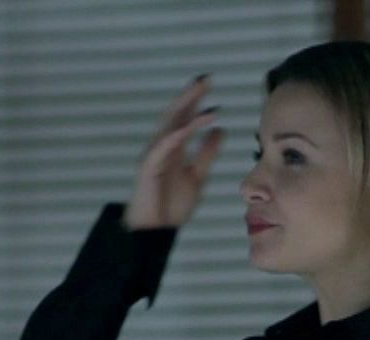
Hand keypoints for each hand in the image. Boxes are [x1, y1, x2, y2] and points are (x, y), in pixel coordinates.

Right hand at [124, 76, 224, 230]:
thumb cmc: (170, 205)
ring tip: (202, 92)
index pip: (184, 117)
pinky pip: (165, 145)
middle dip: (189, 95)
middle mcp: (162, 146)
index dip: (196, 100)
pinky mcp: (149, 166)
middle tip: (206, 78)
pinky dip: (180, 132)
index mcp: (173, 147)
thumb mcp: (197, 175)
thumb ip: (207, 153)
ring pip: (170, 124)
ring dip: (186, 107)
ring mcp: (154, 154)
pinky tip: (194, 123)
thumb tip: (220, 129)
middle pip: (175, 114)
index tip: (209, 83)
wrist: (154, 231)